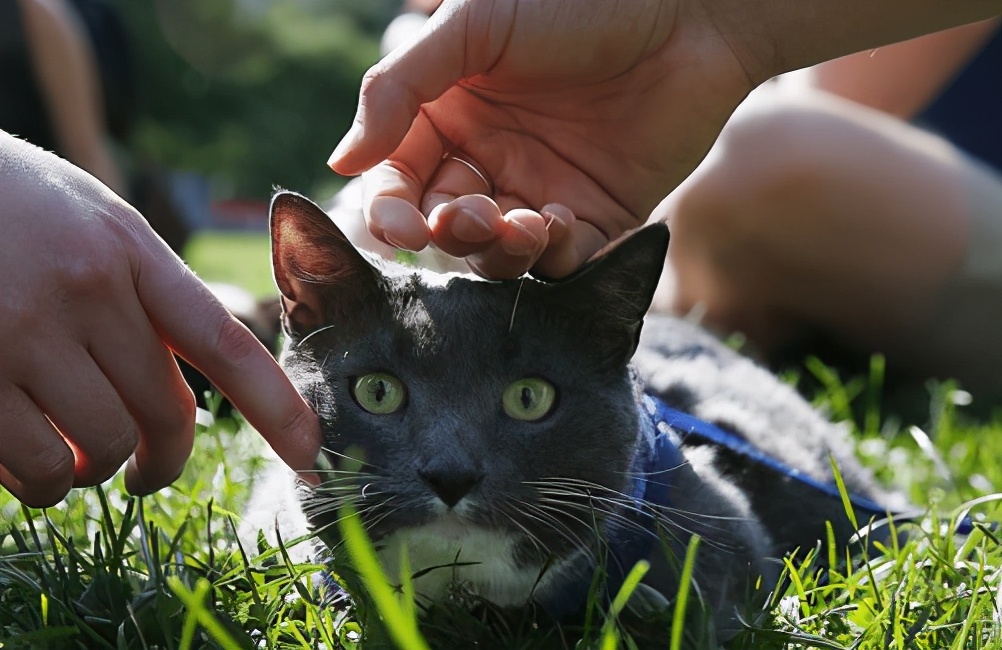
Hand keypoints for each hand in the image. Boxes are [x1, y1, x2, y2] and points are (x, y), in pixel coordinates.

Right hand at [0, 132, 320, 506]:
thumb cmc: (8, 205)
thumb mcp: (92, 220)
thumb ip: (144, 292)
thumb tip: (180, 383)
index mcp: (130, 251)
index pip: (224, 342)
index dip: (276, 407)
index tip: (312, 454)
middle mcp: (86, 290)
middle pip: (164, 413)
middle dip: (162, 459)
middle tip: (145, 472)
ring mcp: (20, 332)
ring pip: (98, 448)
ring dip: (91, 473)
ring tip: (74, 461)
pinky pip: (31, 464)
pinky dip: (37, 480)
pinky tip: (24, 460)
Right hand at [328, 0, 753, 278]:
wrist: (687, 11)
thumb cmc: (577, 4)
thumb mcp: (475, 26)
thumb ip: (399, 87)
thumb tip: (341, 162)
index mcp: (450, 116)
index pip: (400, 179)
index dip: (391, 210)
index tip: (399, 226)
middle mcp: (490, 161)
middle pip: (445, 224)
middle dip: (451, 233)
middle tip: (470, 218)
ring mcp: (543, 192)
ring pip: (499, 251)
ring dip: (498, 251)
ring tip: (521, 225)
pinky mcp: (598, 217)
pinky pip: (564, 261)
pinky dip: (555, 255)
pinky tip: (562, 223)